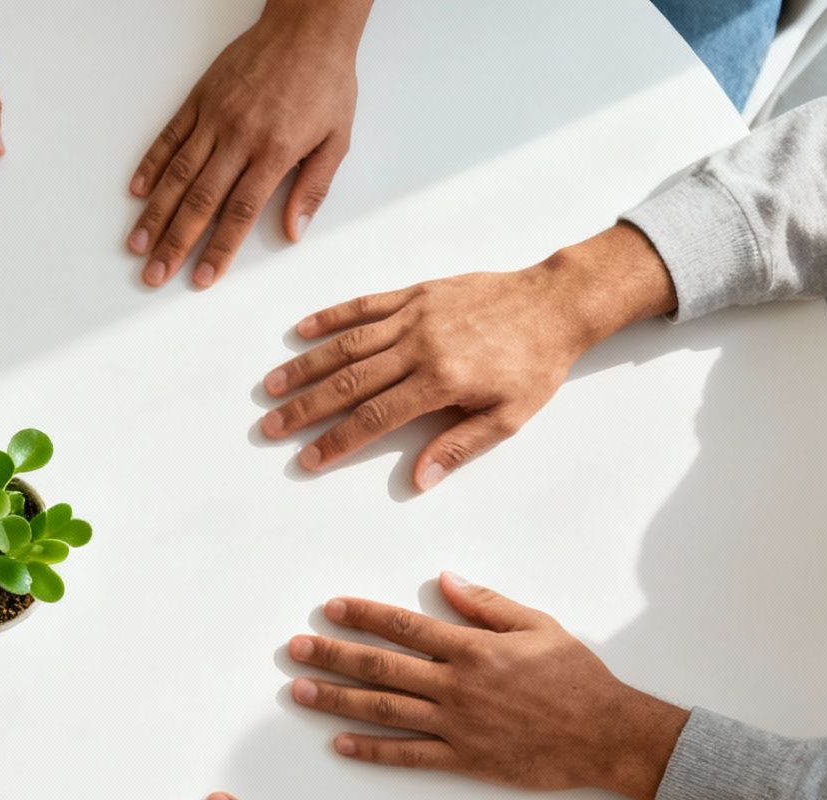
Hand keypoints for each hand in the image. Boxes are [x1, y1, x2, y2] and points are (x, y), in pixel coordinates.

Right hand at [127, 0, 369, 287]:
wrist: (307, 28)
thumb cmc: (325, 82)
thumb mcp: (337, 138)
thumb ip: (313, 188)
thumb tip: (293, 232)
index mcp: (275, 151)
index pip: (240, 213)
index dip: (219, 249)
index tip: (201, 278)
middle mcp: (239, 137)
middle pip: (201, 201)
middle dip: (175, 243)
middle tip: (155, 273)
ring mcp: (215, 117)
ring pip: (178, 174)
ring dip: (155, 213)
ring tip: (137, 245)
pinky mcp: (200, 99)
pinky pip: (169, 137)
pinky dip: (151, 165)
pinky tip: (137, 192)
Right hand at [263, 224, 678, 488]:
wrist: (555, 303)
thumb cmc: (535, 364)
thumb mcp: (509, 417)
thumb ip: (459, 447)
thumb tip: (417, 480)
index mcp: (441, 381)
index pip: (376, 417)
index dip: (338, 441)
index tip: (308, 458)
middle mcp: (420, 346)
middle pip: (349, 381)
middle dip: (306, 408)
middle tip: (271, 426)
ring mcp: (415, 315)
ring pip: (348, 343)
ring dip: (306, 365)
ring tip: (272, 385)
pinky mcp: (417, 293)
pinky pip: (365, 305)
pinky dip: (331, 316)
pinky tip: (301, 330)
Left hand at [287, 573, 689, 799]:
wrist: (607, 734)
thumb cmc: (576, 676)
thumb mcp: (538, 625)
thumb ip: (487, 604)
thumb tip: (445, 580)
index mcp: (473, 648)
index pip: (404, 626)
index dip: (363, 615)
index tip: (329, 608)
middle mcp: (457, 685)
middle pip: (381, 667)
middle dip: (333, 655)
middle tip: (295, 649)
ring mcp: (457, 725)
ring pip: (384, 710)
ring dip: (337, 700)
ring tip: (300, 692)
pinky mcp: (464, 760)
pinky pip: (409, 756)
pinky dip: (372, 751)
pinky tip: (340, 745)